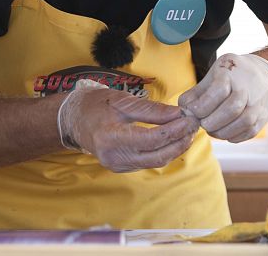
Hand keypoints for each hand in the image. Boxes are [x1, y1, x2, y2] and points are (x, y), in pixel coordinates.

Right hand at [58, 85, 199, 172]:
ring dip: (175, 148)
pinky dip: (164, 151)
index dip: (174, 131)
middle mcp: (114, 157)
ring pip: (156, 162)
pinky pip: (149, 162)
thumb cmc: (96, 105)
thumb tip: (179, 114)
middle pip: (157, 156)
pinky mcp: (122, 167)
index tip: (189, 119)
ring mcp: (117, 165)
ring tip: (188, 131)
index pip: (151, 139)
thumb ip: (151, 110)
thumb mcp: (123, 100)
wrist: (74, 120)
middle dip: (179, 142)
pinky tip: (174, 139)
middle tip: (194, 126)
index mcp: (111, 137)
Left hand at [179, 53, 267, 142]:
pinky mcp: (264, 116)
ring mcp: (260, 102)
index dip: (202, 107)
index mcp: (232, 72)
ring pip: (244, 122)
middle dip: (212, 121)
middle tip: (203, 124)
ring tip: (212, 130)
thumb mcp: (213, 75)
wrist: (264, 75)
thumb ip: (197, 93)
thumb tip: (183, 110)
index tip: (194, 113)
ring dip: (223, 131)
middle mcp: (249, 86)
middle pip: (232, 109)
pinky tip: (225, 133)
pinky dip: (234, 136)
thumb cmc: (232, 76)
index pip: (218, 92)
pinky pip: (250, 132)